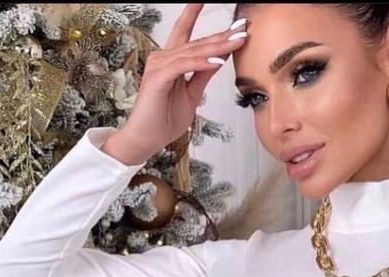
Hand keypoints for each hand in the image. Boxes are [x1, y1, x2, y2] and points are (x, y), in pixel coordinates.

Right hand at [111, 3, 248, 161]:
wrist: (146, 139)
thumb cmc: (164, 120)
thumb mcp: (192, 95)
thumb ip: (203, 76)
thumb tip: (218, 60)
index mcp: (172, 62)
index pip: (193, 37)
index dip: (215, 30)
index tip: (237, 25)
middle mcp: (164, 58)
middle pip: (198, 42)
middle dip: (222, 34)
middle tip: (243, 25)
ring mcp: (159, 65)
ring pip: (193, 51)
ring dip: (217, 46)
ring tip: (238, 40)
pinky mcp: (158, 77)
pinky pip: (184, 65)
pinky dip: (202, 63)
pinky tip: (218, 61)